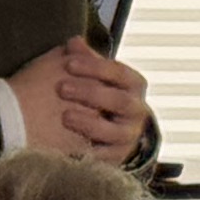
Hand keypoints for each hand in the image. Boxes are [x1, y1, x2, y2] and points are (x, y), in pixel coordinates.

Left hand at [10, 40, 148, 164]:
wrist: (109, 129)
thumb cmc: (98, 93)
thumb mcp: (93, 74)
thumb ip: (84, 58)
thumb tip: (74, 42)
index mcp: (134, 85)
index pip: (119, 72)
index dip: (95, 67)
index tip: (68, 63)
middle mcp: (138, 110)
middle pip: (119, 101)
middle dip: (90, 93)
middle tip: (61, 88)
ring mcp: (130, 135)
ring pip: (115, 131)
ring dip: (89, 123)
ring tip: (65, 116)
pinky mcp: (119, 157)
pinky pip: (107, 158)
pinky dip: (90, 153)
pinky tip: (69, 146)